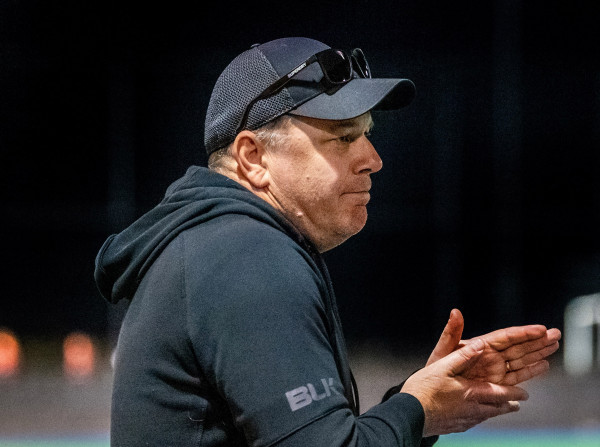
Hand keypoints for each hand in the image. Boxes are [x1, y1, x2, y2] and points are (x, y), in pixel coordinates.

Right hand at [403, 339, 528, 435]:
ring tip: (500, 409)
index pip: (500, 393)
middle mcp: (472, 409)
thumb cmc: (423, 389)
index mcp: (471, 392)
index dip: (514, 393)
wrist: (409, 415)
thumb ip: (463, 356)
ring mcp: (463, 421)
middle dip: (509, 405)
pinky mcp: (454, 427)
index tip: (524, 394)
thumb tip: (481, 344)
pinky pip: (473, 423)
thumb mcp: (442, 366)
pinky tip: (474, 417)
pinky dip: (479, 417)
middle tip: (517, 404)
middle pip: (497, 409)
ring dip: (495, 411)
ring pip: (486, 417)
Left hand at [426, 309, 560, 384]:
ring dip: (538, 353)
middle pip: (519, 346)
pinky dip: (531, 371)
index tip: (541, 329)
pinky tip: (544, 365)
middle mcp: (491, 356)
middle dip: (538, 341)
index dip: (524, 333)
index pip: (506, 337)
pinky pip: (517, 377)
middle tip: (556, 334)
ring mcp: (495, 370)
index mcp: (480, 345)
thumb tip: (455, 311)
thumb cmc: (436, 368)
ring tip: (555, 345)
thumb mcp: (443, 350)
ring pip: (522, 360)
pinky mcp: (497, 384)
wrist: (435, 391)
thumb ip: (451, 332)